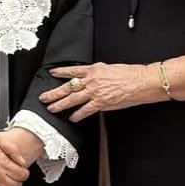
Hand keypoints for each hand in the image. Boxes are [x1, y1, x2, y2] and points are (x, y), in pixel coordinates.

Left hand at [40, 63, 158, 121]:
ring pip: (73, 99)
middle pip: (68, 87)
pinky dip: (78, 115)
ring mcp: (95, 92)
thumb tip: (91, 76)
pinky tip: (72, 118)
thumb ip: (98, 72)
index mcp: (94, 69)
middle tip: (43, 97)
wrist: (141, 81)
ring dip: (60, 104)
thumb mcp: (110, 68)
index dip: (61, 72)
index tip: (52, 73)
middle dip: (54, 93)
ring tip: (51, 108)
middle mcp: (92, 80)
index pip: (73, 70)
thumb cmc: (130, 74)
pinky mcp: (101, 103)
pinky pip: (86, 110)